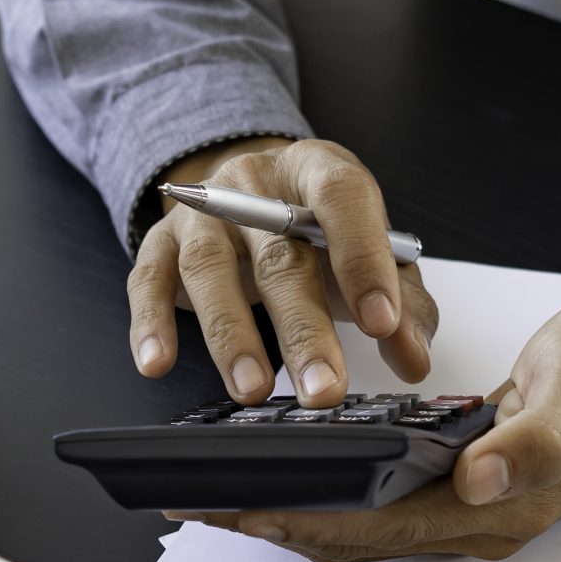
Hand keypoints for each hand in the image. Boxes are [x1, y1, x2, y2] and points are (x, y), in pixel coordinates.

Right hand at [132, 136, 436, 405]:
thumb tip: (413, 357)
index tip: (381, 323)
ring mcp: (202, 211)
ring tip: (253, 390)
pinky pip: (148, 281)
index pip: (342, 199)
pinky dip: (151, 324)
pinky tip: (157, 363)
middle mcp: (254, 183)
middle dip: (302, 328)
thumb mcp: (369, 254)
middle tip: (324, 388)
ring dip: (231, 335)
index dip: (362, 258)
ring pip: (209, 269)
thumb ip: (402, 304)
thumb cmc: (316, 232)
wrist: (248, 194)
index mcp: (317, 170)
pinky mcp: (159, 242)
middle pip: (278, 253)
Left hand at [184, 293, 560, 561]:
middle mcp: (477, 522)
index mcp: (500, 508)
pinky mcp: (459, 489)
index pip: (375, 526)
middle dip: (270, 521)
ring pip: (357, 527)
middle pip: (352, 537)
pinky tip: (287, 470)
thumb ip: (534, 438)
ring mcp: (467, 511)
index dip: (300, 518)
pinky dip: (323, 493)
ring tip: (220, 492)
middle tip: (196, 500)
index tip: (235, 505)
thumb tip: (476, 478)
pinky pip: (374, 504)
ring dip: (289, 512)